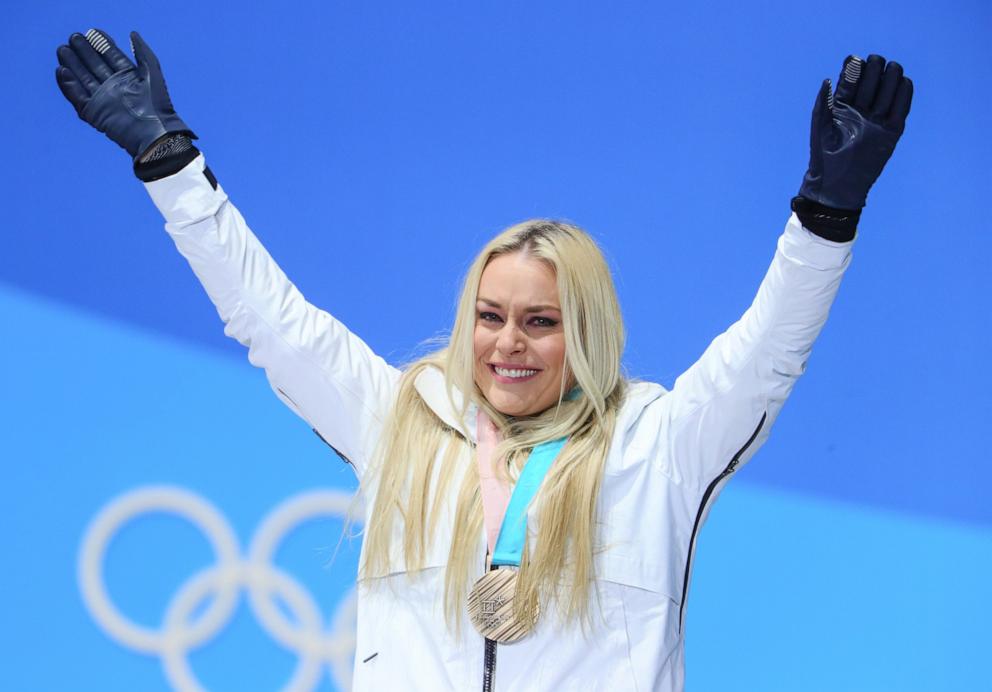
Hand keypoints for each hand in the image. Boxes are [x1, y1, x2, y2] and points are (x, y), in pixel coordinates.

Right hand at [55, 29, 194, 160]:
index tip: (92, 32)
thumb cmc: (157, 104)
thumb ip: (142, 52)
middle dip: (83, 52)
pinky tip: (62, 71)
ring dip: (72, 64)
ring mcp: (103, 100)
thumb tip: (132, 33)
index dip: (102, 44)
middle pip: (94, 66)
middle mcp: (114, 87)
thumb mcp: (151, 73)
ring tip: (63, 50)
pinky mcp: (93, 112)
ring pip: (83, 78)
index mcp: (128, 77)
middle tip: (73, 38)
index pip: (111, 57)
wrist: (153, 132)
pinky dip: (68, 85)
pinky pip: (77, 96)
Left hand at [798, 54, 912, 210]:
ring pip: (888, 91)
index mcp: (841, 107)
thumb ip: (823, 103)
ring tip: (891, 68)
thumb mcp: (820, 127)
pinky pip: (902, 108)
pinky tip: (903, 82)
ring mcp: (877, 120)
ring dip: (891, 77)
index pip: (851, 81)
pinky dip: (904, 94)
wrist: (837, 184)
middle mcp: (860, 111)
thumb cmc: (823, 156)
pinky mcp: (892, 131)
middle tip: (875, 63)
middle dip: (874, 70)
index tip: (854, 60)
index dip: (854, 69)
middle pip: (872, 82)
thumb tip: (828, 79)